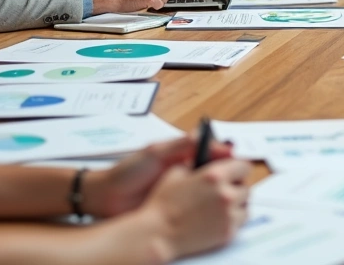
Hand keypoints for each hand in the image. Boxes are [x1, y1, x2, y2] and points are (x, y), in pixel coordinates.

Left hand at [85, 136, 234, 217]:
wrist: (107, 197)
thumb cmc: (128, 171)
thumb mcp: (155, 153)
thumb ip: (181, 144)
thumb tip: (206, 135)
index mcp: (180, 152)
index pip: (210, 149)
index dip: (224, 155)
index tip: (235, 160)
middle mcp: (184, 168)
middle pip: (213, 168)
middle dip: (226, 173)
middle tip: (236, 180)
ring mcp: (182, 188)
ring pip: (209, 187)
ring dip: (218, 190)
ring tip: (228, 194)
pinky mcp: (178, 205)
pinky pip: (198, 204)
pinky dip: (208, 204)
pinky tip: (214, 208)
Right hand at [130, 159, 250, 259]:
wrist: (159, 233)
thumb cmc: (163, 204)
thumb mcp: (176, 172)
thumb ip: (197, 163)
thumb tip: (209, 158)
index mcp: (214, 176)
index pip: (243, 166)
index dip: (238, 168)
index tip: (235, 171)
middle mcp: (225, 194)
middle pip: (246, 187)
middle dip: (236, 187)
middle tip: (225, 190)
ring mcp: (228, 215)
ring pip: (246, 205)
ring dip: (237, 203)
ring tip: (221, 205)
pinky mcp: (228, 232)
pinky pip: (240, 221)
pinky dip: (233, 218)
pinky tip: (219, 217)